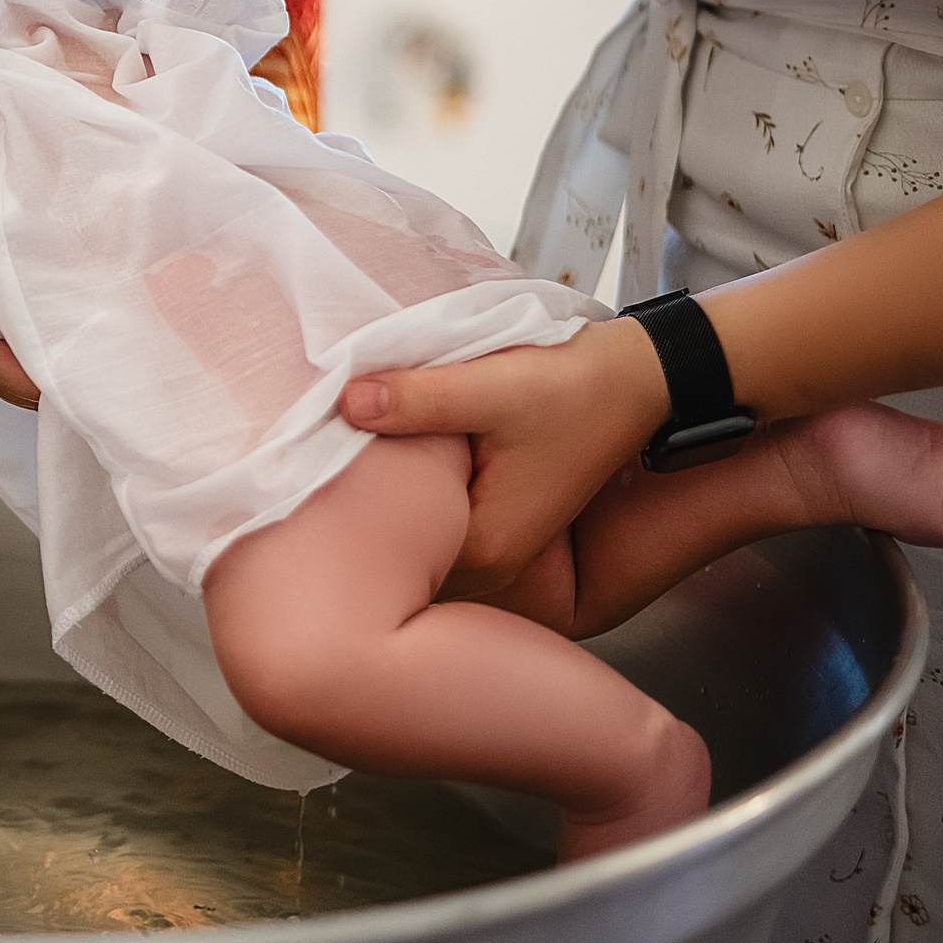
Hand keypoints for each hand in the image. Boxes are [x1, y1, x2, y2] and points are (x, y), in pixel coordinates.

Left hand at [339, 317, 670, 597]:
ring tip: (339, 467)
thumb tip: (347, 402)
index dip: (347, 509)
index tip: (306, 480)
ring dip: (386, 505)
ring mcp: (500, 548)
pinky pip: (438, 522)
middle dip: (361, 513)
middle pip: (401, 549)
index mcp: (487, 544)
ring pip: (418, 538)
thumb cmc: (576, 389)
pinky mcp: (501, 523)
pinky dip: (412, 499)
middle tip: (311, 474)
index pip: (390, 550)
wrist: (636, 381)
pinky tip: (384, 464)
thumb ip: (416, 398)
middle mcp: (495, 561)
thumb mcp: (490, 387)